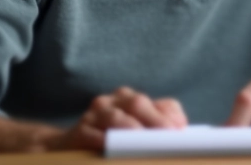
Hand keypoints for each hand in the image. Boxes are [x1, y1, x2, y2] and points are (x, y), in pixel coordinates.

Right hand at [59, 87, 187, 150]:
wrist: (67, 147)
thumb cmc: (111, 140)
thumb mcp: (137, 133)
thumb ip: (157, 129)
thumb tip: (178, 131)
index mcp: (133, 100)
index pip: (162, 104)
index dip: (173, 116)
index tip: (182, 131)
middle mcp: (114, 101)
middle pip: (138, 104)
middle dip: (156, 121)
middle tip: (169, 137)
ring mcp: (95, 114)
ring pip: (115, 116)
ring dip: (131, 129)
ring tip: (143, 142)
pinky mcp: (79, 131)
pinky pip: (92, 134)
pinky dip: (104, 142)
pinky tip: (113, 149)